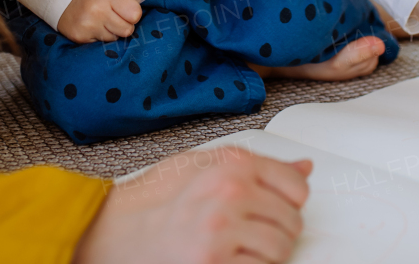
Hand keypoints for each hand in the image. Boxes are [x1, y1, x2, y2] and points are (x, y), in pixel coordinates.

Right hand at [56, 0, 141, 42]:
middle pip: (127, 30)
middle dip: (125, 24)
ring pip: (115, 38)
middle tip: (116, 16)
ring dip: (112, 30)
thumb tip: (135, 2)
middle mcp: (98, 12)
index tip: (127, 9)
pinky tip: (93, 25)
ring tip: (103, 19)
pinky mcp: (80, 37)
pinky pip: (101, 42)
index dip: (134, 12)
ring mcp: (88, 26)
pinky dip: (100, 35)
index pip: (135, 14)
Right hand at [74, 147, 311, 263]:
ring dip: (267, 255)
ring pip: (280, 249)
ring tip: (241, 249)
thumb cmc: (155, 199)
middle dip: (278, 231)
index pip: (297, 186)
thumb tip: (304, 169)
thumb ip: (257, 165)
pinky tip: (232, 260)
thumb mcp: (204, 164)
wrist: (114, 232)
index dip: (291, 201)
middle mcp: (231, 194)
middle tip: (254, 233)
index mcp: (232, 165)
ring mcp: (222, 231)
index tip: (278, 208)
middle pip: (292, 221)